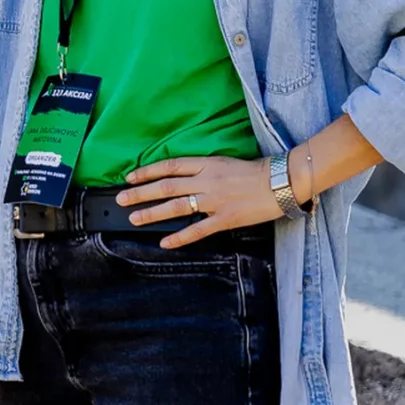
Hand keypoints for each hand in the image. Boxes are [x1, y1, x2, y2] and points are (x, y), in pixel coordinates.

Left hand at [118, 154, 284, 247]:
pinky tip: (165, 242)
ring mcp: (216, 200)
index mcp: (207, 164)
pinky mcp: (226, 218)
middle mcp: (207, 181)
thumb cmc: (257, 171)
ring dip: (153, 213)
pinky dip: (180, 237)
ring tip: (134, 218)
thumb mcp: (225, 162)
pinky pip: (198, 229)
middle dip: (141, 193)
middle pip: (166, 186)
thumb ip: (203, 170)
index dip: (147, 172)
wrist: (283, 180)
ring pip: (177, 206)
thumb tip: (180, 179)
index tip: (129, 177)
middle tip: (121, 199)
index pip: (170, 166)